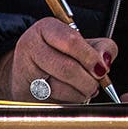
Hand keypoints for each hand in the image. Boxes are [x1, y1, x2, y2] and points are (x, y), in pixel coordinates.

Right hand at [0, 17, 116, 102]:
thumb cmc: (61, 55)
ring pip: (59, 87)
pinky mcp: (22, 90)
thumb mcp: (84, 44)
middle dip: (88, 80)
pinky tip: (72, 94)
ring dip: (80, 92)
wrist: (31, 73)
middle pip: (67, 67)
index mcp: (46, 28)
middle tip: (96, 83)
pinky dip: (68, 100)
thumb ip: (102, 47)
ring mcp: (23, 68)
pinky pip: (52, 100)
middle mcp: (30, 45)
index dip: (91, 58)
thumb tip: (105, 60)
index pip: (71, 41)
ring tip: (86, 89)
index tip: (102, 69)